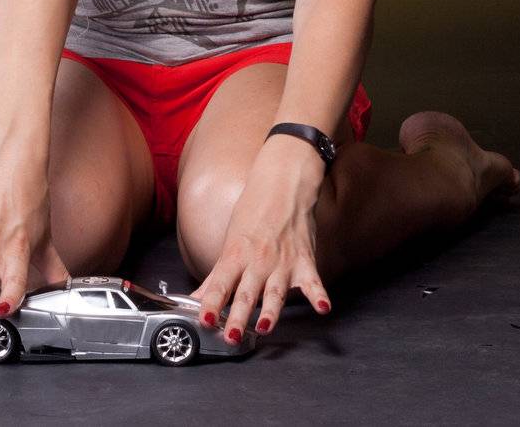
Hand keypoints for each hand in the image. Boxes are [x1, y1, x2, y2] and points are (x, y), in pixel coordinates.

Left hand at [187, 136, 332, 342]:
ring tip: (264, 328)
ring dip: (270, 311)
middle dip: (237, 316)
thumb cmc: (254, 212)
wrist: (283, 184)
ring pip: (275, 292)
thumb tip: (196, 299)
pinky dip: (319, 295)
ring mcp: (283, 262)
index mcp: (236, 255)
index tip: (203, 319)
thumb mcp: (230, 242)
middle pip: (246, 293)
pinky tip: (323, 308)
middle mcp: (258, 261)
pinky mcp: (305, 261)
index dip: (210, 302)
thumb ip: (217, 276)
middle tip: (230, 337)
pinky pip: (313, 282)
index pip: (220, 283)